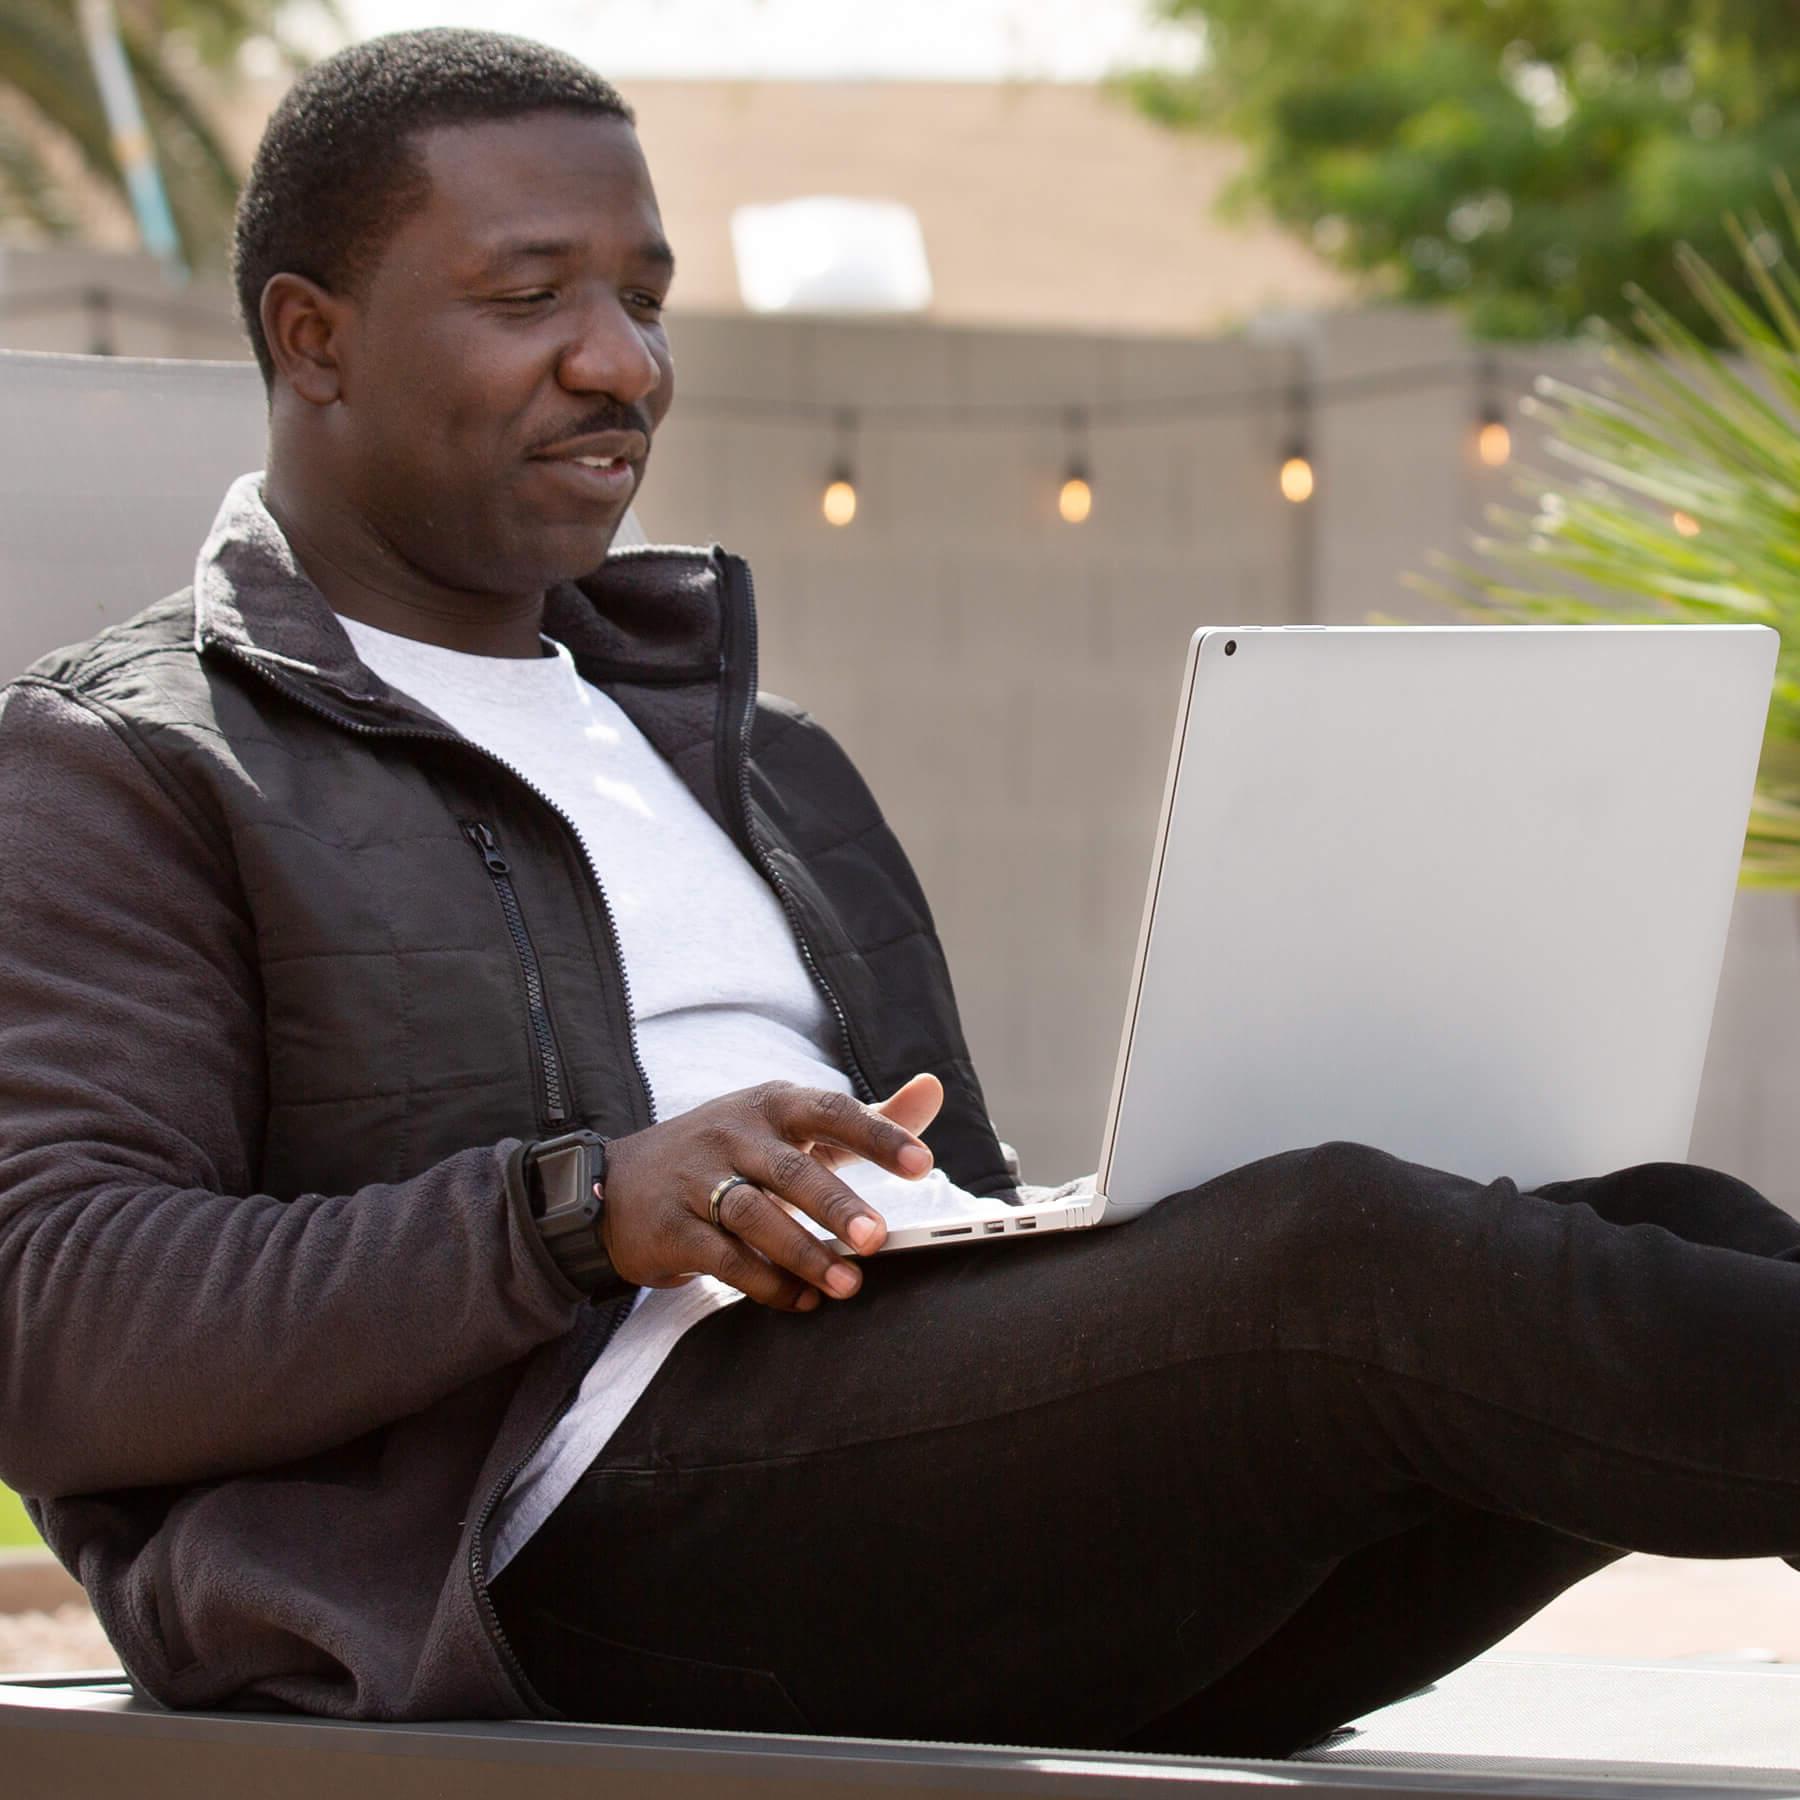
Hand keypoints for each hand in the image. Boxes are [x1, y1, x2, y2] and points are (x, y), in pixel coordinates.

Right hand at [600, 1074, 943, 1311]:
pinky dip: (766, 1283)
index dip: (878, 1136)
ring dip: (805, 1254)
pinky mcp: (673, 1228)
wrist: (620, 1184)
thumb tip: (934, 1091)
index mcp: (772, 1105)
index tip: (922, 1164)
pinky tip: (803, 1299)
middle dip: (836, 1205)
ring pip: (755, 1217)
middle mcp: (734, 1135)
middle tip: (878, 1239)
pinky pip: (724, 1259)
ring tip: (847, 1285)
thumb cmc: (729, 1151)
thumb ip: (864, 1118)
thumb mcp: (790, 1124)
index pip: (831, 1111)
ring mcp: (698, 1181)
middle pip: (791, 1170)